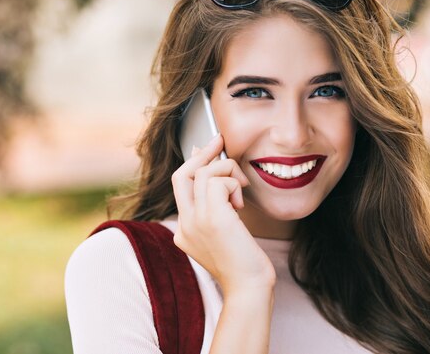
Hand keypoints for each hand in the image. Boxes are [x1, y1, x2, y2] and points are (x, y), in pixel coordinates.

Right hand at [171, 135, 275, 295]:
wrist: (249, 288)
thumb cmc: (244, 262)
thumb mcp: (224, 231)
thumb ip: (216, 204)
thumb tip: (214, 170)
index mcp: (183, 230)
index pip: (181, 185)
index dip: (194, 162)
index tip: (208, 149)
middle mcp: (183, 225)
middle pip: (182, 174)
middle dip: (203, 153)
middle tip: (220, 141)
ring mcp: (193, 221)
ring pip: (203, 173)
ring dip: (228, 172)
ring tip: (241, 192)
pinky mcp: (211, 218)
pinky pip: (217, 181)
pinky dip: (233, 183)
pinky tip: (240, 204)